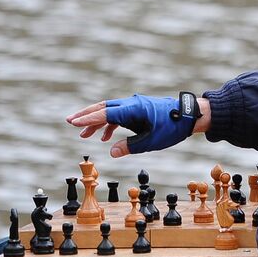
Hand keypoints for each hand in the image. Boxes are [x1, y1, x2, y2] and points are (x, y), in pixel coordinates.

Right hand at [67, 94, 199, 156]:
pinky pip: (118, 115)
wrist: (188, 116)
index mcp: (132, 109)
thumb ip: (129, 147)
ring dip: (95, 122)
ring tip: (83, 135)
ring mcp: (133, 106)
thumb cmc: (171, 127)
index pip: (104, 113)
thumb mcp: (150, 141)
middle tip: (69, 121)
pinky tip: (104, 138)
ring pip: (109, 111)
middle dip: (85, 115)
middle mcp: (130, 104)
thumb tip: (110, 152)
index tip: (72, 122)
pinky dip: (109, 125)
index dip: (87, 119)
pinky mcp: (137, 110)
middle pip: (102, 107)